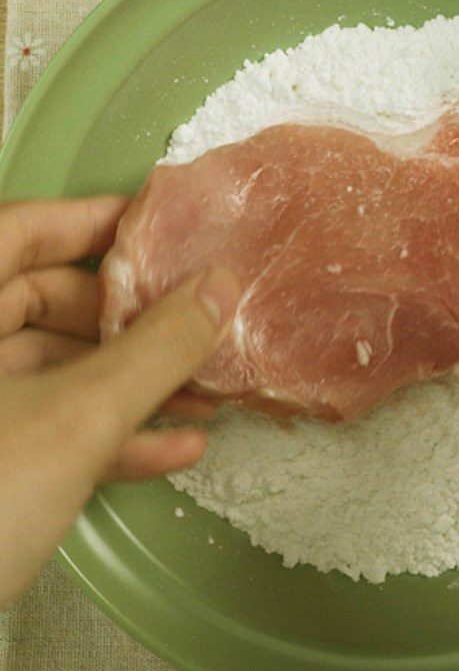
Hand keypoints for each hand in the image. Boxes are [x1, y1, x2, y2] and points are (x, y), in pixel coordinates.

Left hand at [0, 197, 241, 607]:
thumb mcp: (79, 415)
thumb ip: (157, 347)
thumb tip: (221, 290)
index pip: (26, 230)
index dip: (97, 221)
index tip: (161, 227)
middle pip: (50, 305)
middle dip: (135, 324)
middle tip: (197, 328)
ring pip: (58, 374)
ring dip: (136, 387)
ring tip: (204, 396)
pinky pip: (50, 429)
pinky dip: (110, 436)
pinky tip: (171, 448)